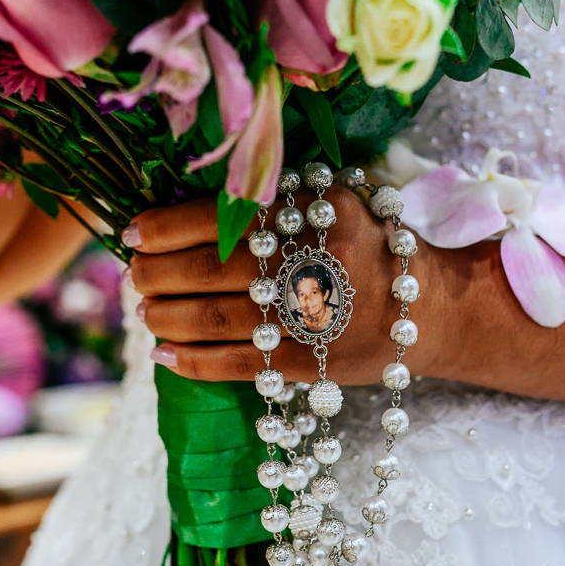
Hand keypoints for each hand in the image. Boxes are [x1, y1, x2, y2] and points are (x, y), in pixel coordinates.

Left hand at [128, 188, 444, 383]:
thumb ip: (272, 201)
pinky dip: (191, 361)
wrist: (430, 306)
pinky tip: (164, 353)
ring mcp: (306, 320)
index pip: (218, 218)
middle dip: (154, 274)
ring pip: (211, 320)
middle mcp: (306, 265)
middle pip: (206, 271)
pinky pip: (234, 365)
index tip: (134, 234)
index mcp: (310, 214)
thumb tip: (183, 212)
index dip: (163, 228)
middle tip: (136, 275)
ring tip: (147, 312)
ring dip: (164, 317)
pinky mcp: (307, 365)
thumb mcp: (331, 200)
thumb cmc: (367, 245)